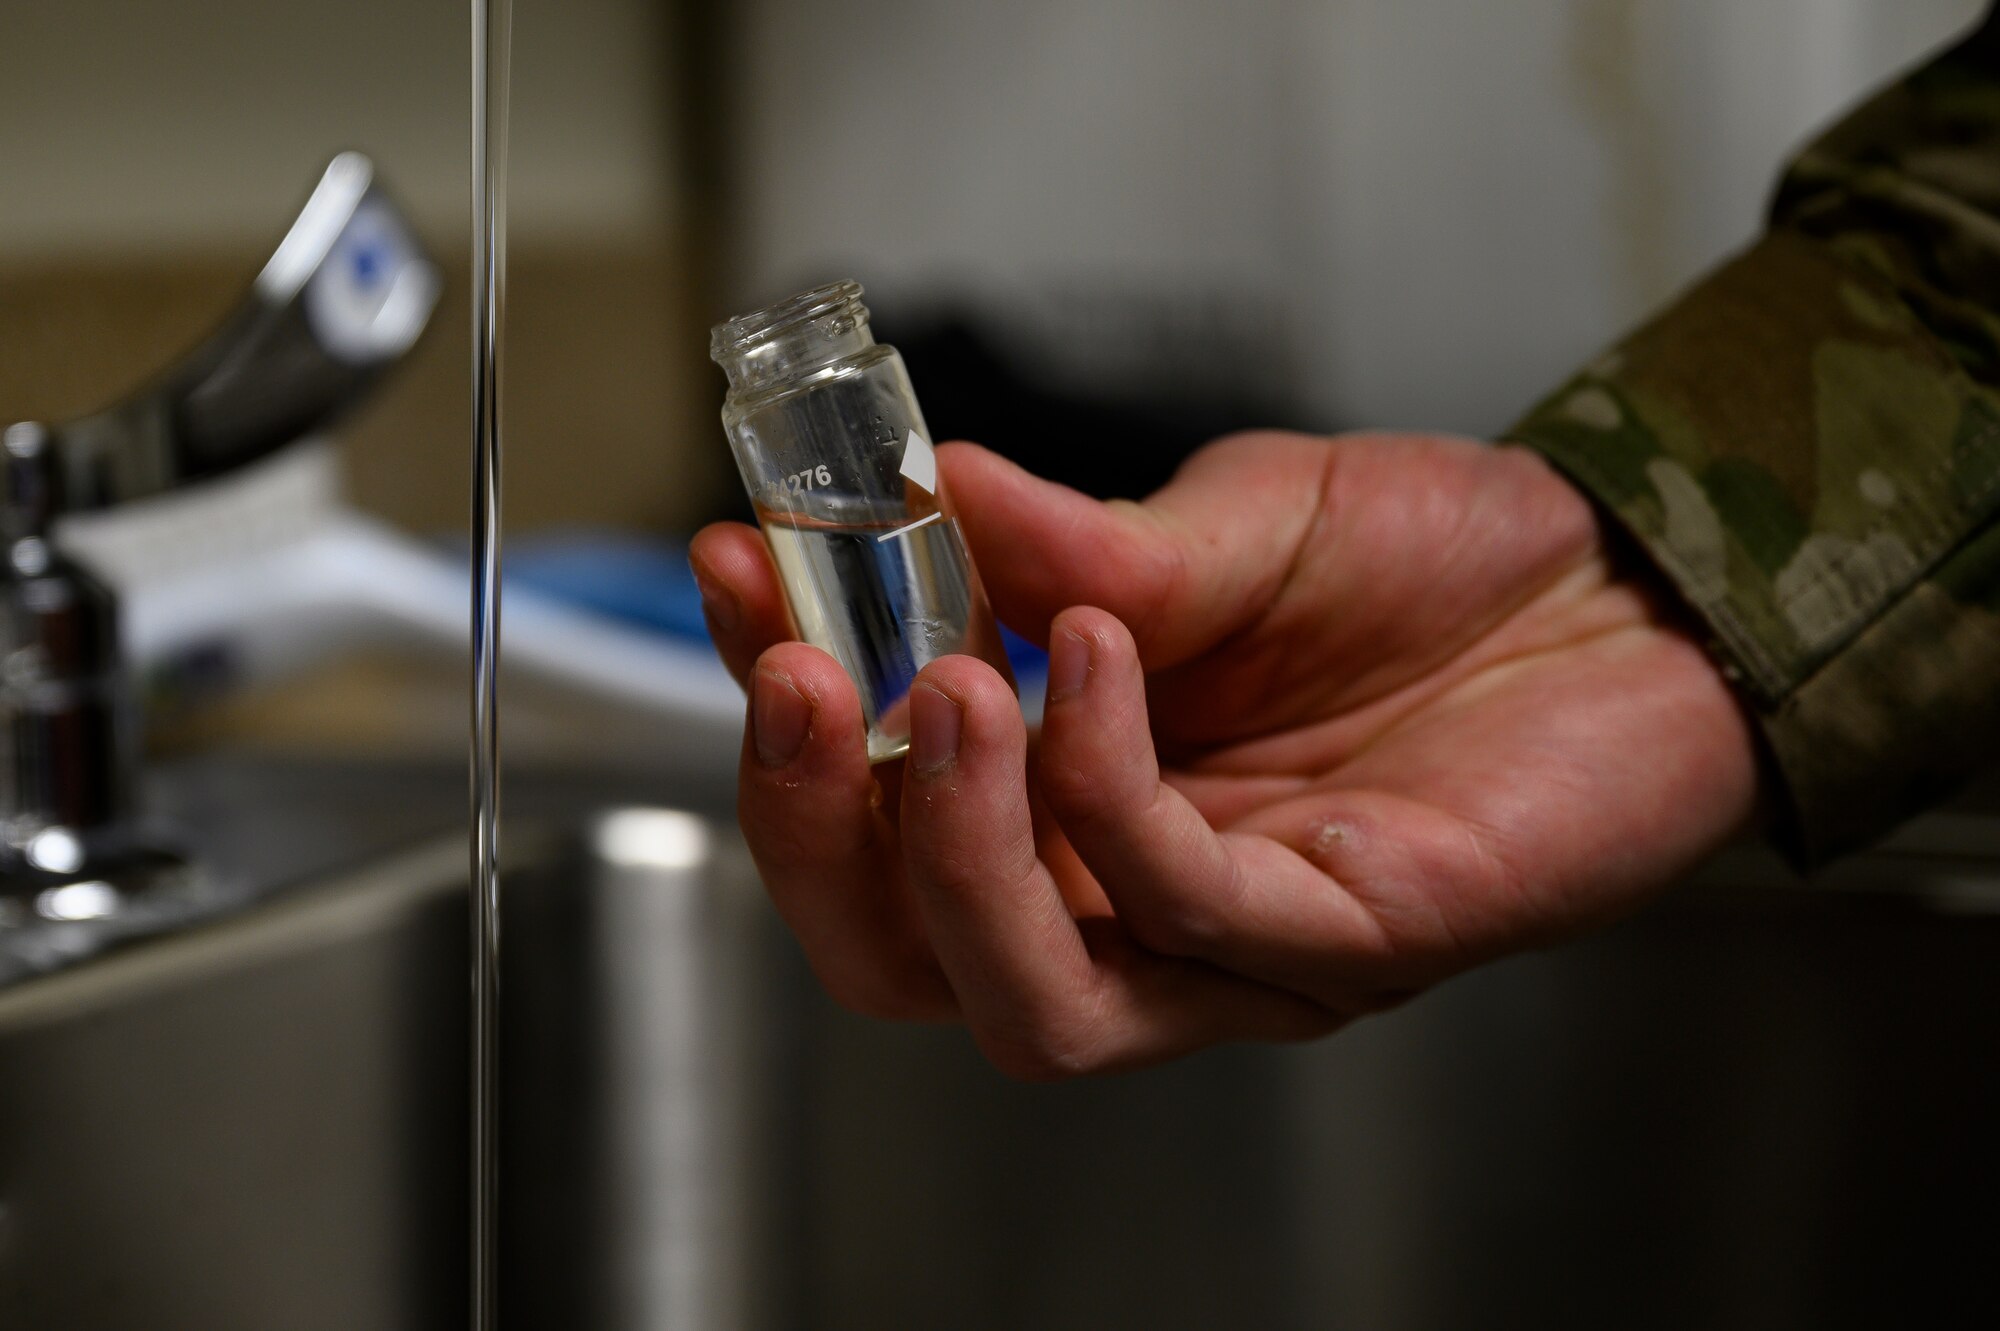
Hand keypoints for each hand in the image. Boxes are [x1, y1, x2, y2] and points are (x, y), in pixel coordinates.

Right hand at [689, 432, 1758, 1077]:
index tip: (734, 572)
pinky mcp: (1335, 949)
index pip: (872, 810)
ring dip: (947, 847)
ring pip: (1025, 1000)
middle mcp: (1126, 899)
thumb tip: (924, 484)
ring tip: (940, 685)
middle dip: (815, 830)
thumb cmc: (1429, 566)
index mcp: (1065, 799)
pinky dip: (1106, 781)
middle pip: (905, 960)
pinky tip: (1097, 650)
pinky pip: (1178, 902)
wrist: (1626, 588)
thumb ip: (1078, 539)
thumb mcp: (1226, 520)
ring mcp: (1227, 946)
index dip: (780, 712)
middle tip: (794, 675)